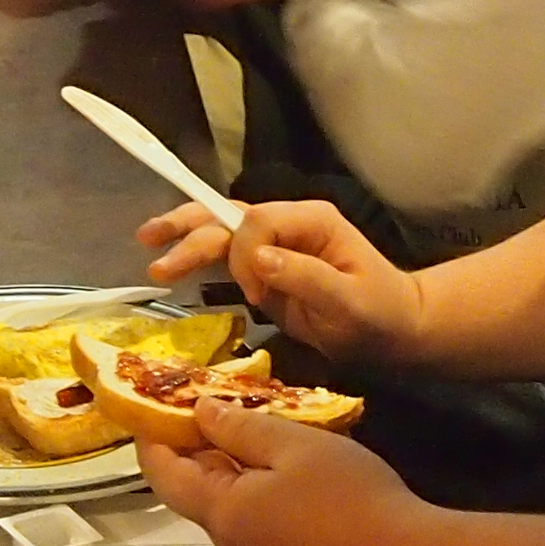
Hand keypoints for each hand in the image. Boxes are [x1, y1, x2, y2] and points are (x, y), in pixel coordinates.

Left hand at [136, 393, 417, 545]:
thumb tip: (198, 412)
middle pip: (188, 487)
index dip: (151, 433)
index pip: (162, 471)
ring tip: (236, 415)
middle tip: (197, 396)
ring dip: (220, 459)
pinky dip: (245, 479)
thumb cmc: (344, 493)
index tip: (150, 396)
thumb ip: (239, 426)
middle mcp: (228, 538)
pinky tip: (270, 454)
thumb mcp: (292, 444)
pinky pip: (248, 512)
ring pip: (221, 499)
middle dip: (187, 442)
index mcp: (220, 510)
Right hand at [137, 196, 427, 366]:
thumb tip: (258, 259)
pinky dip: (198, 258)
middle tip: (151, 243)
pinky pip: (227, 256)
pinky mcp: (268, 269)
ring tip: (147, 244)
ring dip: (184, 236)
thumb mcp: (350, 301)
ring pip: (222, 230)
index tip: (257, 297)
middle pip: (230, 216)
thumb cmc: (381, 314)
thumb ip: (306, 277)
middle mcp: (290, 224)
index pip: (259, 221)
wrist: (397, 329)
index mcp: (312, 221)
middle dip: (190, 229)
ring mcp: (277, 245)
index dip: (245, 255)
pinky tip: (170, 264)